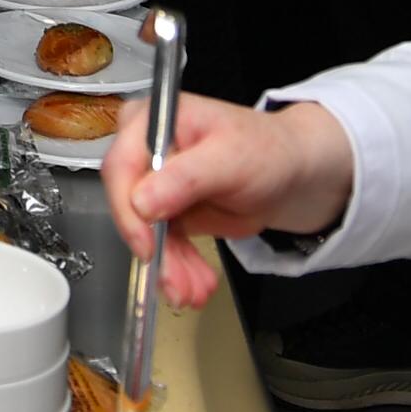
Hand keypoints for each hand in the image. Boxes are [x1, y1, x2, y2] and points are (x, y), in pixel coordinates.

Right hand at [101, 94, 356, 310]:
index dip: (128, 208)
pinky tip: (196, 283)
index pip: (122, 164)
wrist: (288, 174)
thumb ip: (186, 177)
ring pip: (146, 233)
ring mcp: (155, 182)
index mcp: (154, 120)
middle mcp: (146, 149)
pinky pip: (163, 245)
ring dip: (169, 267)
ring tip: (194, 291)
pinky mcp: (167, 211)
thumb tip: (141, 202)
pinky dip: (178, 268)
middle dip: (153, 248)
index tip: (147, 245)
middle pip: (128, 204)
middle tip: (175, 282)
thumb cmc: (265, 150)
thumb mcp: (230, 157)